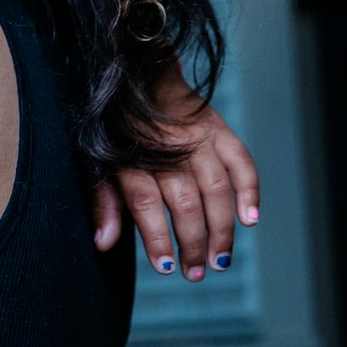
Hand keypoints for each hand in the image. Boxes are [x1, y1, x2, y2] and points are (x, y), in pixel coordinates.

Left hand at [89, 64, 258, 279]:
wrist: (135, 73)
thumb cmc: (113, 128)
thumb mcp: (97, 162)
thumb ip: (102, 203)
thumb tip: (103, 244)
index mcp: (131, 157)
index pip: (146, 204)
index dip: (157, 238)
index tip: (165, 266)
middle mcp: (166, 149)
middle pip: (185, 203)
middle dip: (192, 243)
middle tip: (195, 272)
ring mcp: (196, 138)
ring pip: (216, 189)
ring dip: (221, 229)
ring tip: (219, 260)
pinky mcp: (218, 128)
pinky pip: (241, 161)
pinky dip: (250, 191)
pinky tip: (250, 219)